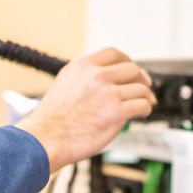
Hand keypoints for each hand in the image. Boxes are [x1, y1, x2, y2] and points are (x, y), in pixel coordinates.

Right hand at [16, 47, 154, 171]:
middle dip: (140, 79)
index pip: (114, 54)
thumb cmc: (52, 119)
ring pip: (140, 88)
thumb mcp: (64, 84)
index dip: (127, 61)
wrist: (45, 139)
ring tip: (144, 104)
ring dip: (145, 97)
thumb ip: (84, 76)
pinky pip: (142, 105)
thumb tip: (105, 77)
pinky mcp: (116, 112)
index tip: (132, 71)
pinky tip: (142, 113)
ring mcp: (107, 93)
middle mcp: (96, 75)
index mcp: (82, 66)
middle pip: (131, 69)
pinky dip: (146, 109)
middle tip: (144, 88)